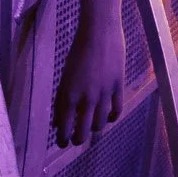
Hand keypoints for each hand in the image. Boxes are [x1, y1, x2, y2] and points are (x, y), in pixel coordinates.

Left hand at [53, 19, 122, 145]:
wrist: (99, 33)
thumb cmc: (78, 52)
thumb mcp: (66, 75)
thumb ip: (63, 96)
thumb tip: (60, 118)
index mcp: (68, 92)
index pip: (64, 123)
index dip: (62, 136)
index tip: (61, 143)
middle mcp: (86, 96)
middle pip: (82, 129)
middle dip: (77, 139)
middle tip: (75, 142)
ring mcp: (104, 93)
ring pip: (99, 123)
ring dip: (94, 130)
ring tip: (90, 130)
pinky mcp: (118, 87)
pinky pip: (116, 110)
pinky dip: (111, 117)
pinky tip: (107, 118)